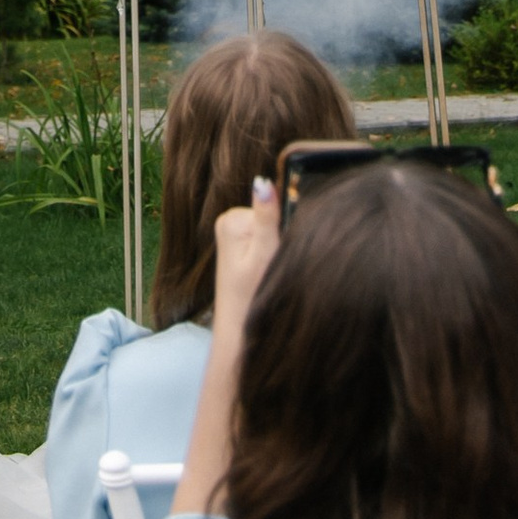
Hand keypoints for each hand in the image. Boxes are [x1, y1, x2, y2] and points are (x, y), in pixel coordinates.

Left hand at [210, 180, 281, 335]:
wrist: (239, 336)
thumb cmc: (250, 299)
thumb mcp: (262, 256)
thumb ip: (266, 218)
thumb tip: (262, 181)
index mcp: (232, 220)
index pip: (273, 207)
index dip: (287, 227)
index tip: (283, 252)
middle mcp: (231, 223)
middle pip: (273, 217)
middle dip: (282, 239)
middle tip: (276, 266)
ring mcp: (236, 237)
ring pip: (273, 232)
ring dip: (280, 250)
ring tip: (272, 274)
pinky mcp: (243, 251)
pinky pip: (268, 243)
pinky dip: (275, 257)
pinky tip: (271, 275)